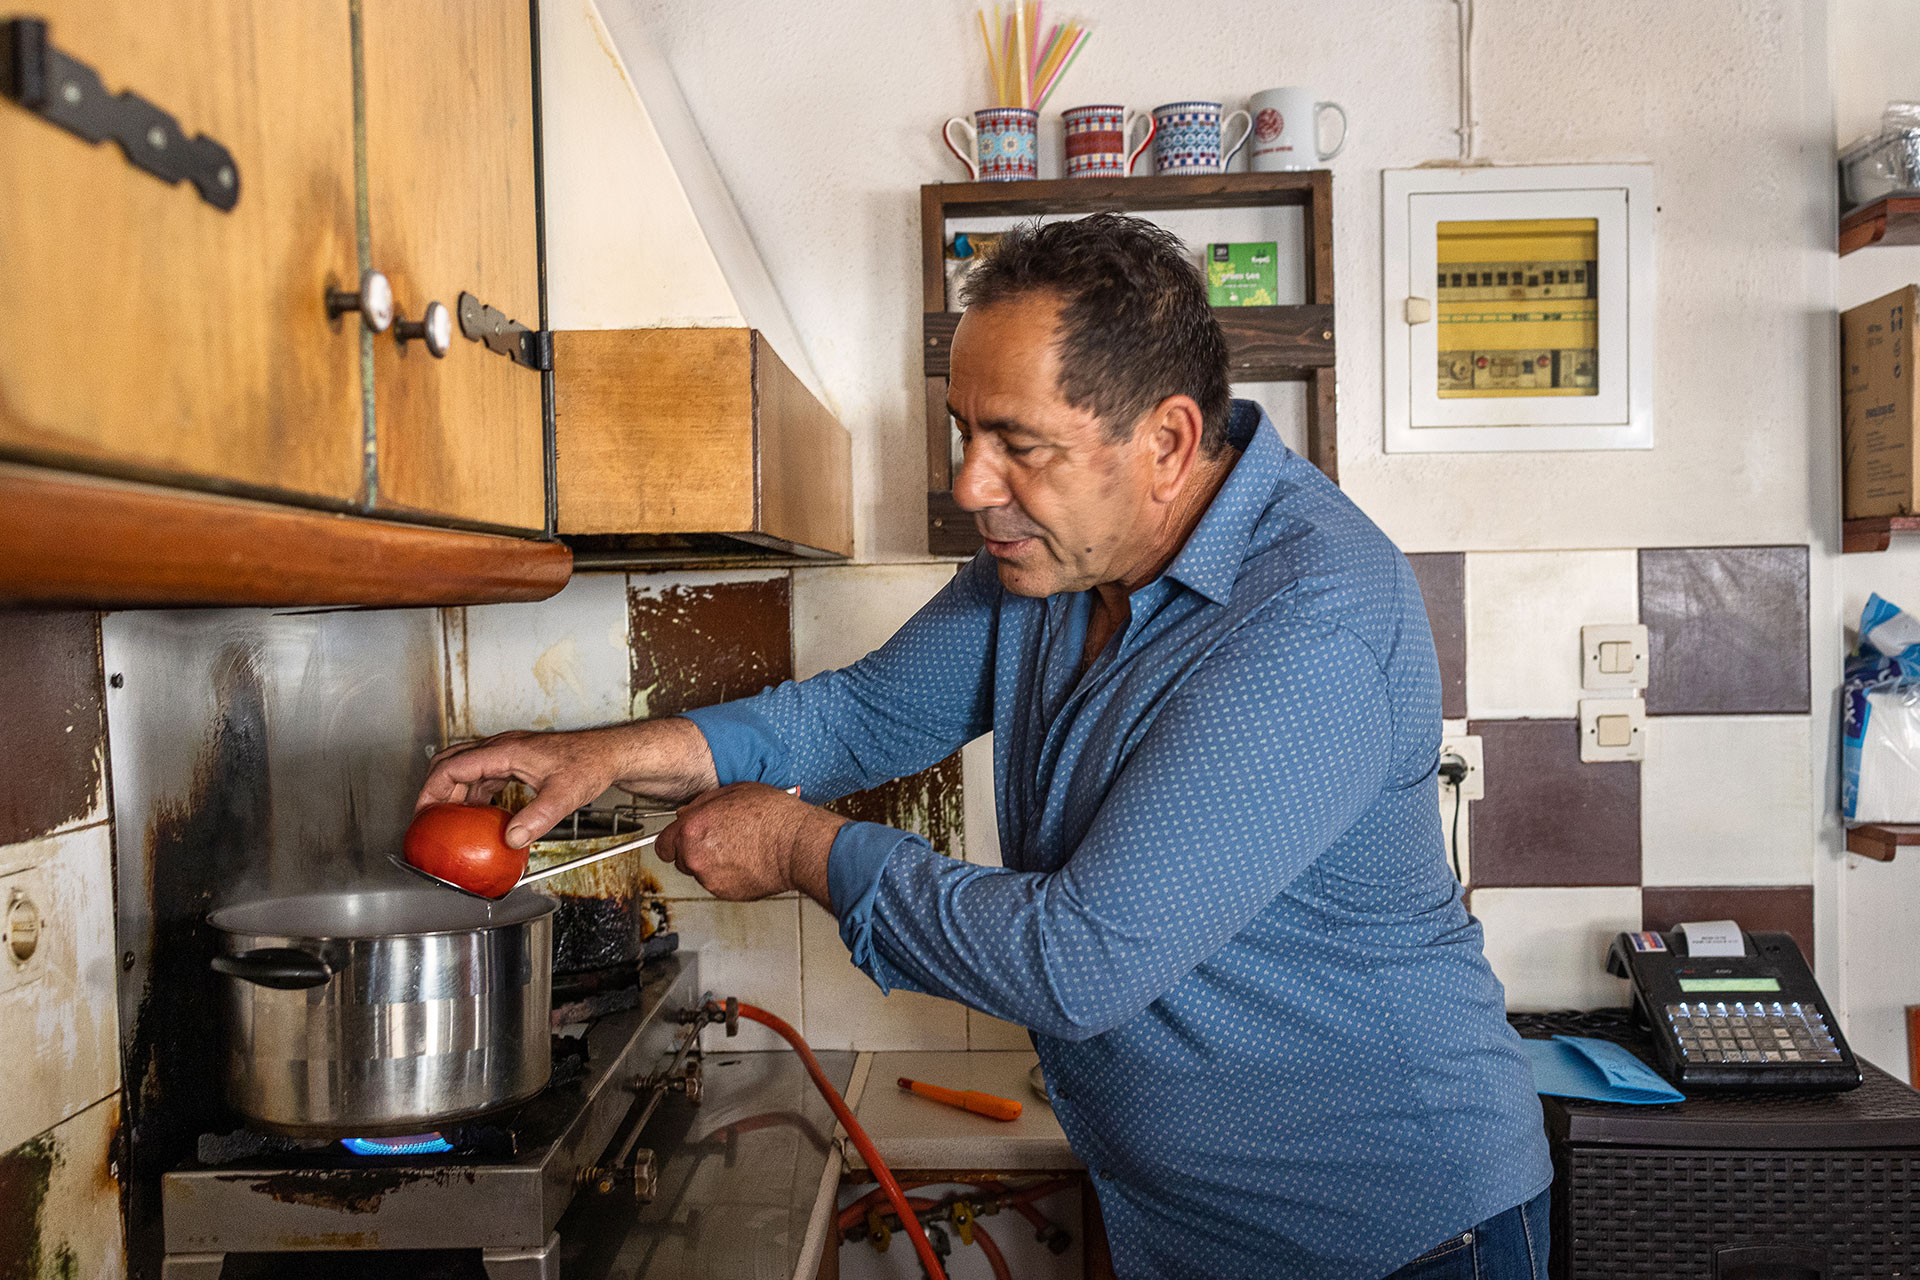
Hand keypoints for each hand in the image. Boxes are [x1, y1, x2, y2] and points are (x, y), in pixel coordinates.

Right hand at [415, 720, 716, 848]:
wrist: (609, 753)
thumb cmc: (590, 764)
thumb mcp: (564, 795)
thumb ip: (538, 817)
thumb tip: (511, 838)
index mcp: (506, 750)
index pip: (453, 766)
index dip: (432, 790)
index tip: (423, 814)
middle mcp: (502, 747)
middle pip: (451, 762)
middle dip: (435, 789)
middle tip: (428, 819)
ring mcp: (508, 752)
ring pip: (466, 767)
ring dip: (454, 792)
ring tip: (449, 821)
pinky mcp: (516, 760)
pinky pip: (483, 774)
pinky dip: (473, 793)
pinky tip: (480, 814)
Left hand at [654, 783, 846, 904]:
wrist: (796, 845)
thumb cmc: (773, 817)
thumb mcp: (734, 792)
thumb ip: (702, 804)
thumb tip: (688, 812)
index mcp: (692, 828)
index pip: (662, 843)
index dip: (673, 840)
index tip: (679, 840)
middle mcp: (695, 855)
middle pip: (679, 859)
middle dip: (694, 850)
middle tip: (717, 841)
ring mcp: (709, 877)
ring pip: (700, 872)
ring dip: (711, 863)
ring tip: (737, 849)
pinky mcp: (724, 893)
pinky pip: (717, 883)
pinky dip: (726, 876)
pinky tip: (744, 861)